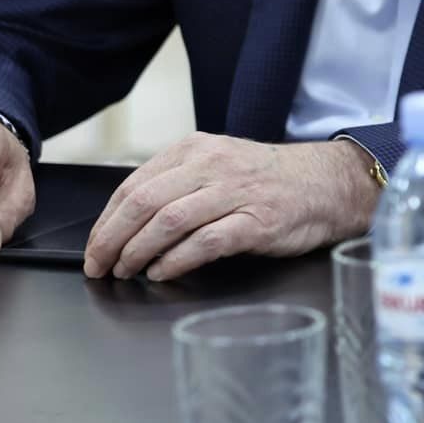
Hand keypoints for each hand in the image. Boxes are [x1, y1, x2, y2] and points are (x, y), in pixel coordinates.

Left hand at [84, 135, 377, 281]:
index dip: (105, 221)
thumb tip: (127, 224)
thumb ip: (178, 184)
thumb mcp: (218, 166)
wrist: (327, 184)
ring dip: (137, 253)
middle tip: (99, 266)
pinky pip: (204, 243)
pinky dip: (175, 261)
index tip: (95, 248)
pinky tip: (162, 273)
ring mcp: (236, 192)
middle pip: (144, 203)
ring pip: (168, 222)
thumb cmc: (268, 181)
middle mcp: (213, 165)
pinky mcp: (256, 221)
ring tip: (126, 272)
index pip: (134, 185)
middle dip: (111, 240)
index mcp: (196, 149)